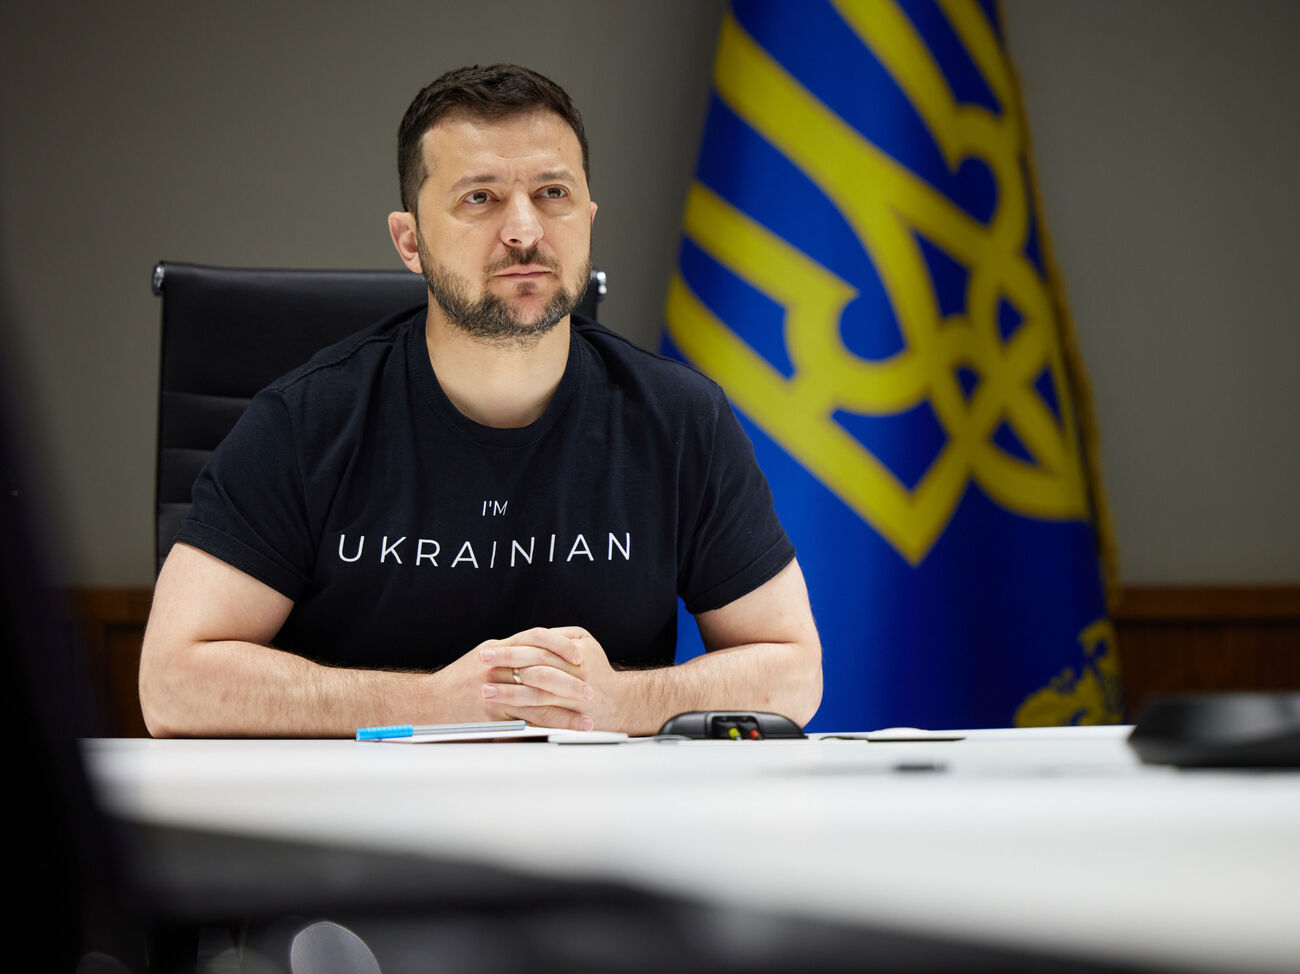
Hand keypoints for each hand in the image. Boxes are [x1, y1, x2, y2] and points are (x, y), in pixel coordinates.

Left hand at [496, 626, 639, 732]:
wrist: (621, 703)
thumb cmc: (597, 669)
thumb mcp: (586, 642)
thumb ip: (561, 636)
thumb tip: (531, 637)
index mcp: (579, 652)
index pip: (540, 645)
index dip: (513, 647)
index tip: (489, 648)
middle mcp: (578, 675)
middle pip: (536, 667)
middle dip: (508, 665)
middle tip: (483, 664)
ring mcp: (574, 699)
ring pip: (538, 695)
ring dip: (510, 693)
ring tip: (486, 691)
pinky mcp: (571, 719)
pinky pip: (544, 717)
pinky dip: (523, 715)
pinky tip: (504, 714)